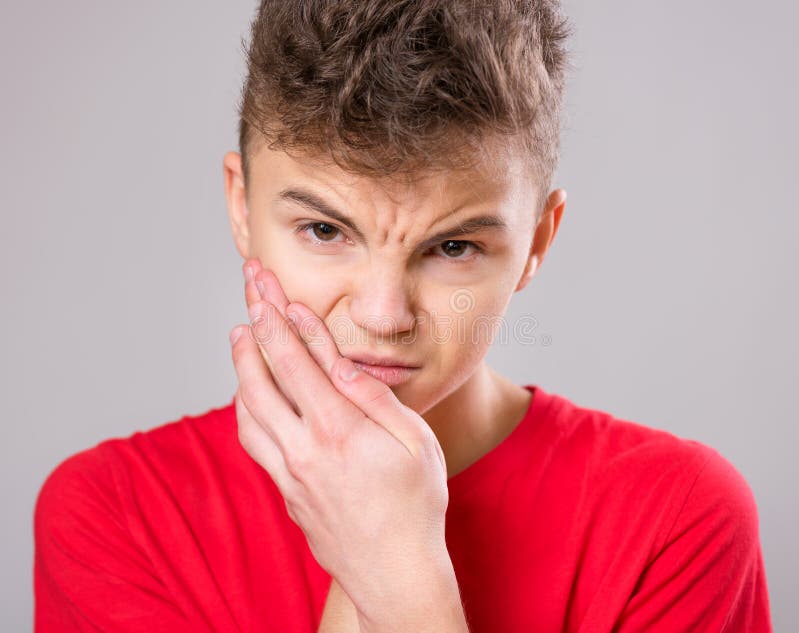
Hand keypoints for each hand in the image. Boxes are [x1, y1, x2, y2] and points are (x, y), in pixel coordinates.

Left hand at [229, 258, 454, 625]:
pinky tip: (250, 396)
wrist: (393, 573)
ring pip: (248, 409)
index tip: (270, 290)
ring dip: (241, 367)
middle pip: (261, 376)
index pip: (297, 361)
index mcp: (339, 429)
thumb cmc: (415, 505)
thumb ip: (374, 398)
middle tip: (248, 292)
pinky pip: (253, 440)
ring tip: (241, 337)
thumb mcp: (414, 443)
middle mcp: (304, 448)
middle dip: (251, 326)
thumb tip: (340, 363)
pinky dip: (246, 407)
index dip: (279, 320)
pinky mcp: (285, 491)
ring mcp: (289, 472)